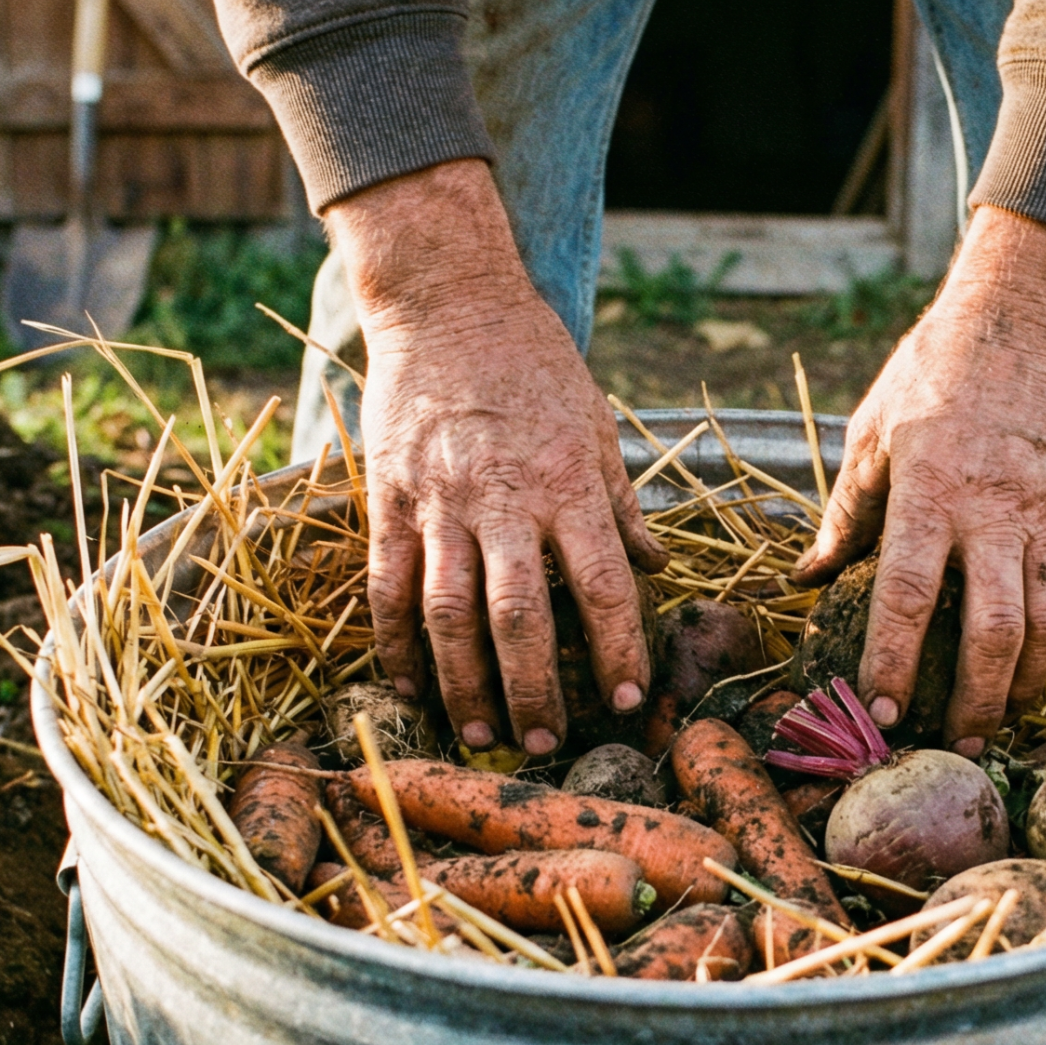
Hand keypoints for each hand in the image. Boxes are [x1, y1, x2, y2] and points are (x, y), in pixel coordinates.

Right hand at [326, 161, 665, 756]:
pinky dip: (397, 643)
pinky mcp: (388, 499)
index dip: (619, 650)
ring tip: (481, 733)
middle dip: (536, 690)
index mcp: (566, 484)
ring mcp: (439, 503)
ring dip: (464, 684)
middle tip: (546, 744)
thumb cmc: (533, 362)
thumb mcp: (595, 426)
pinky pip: (389, 586)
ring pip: (448, 615)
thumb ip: (620, 504)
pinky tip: (411, 685)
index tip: (632, 700)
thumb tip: (656, 565)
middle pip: (519, 618)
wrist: (447, 300)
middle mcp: (503, 500)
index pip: (603, 585)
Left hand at [793, 207, 1045, 755]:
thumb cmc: (937, 368)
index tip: (875, 712)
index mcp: (930, 490)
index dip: (890, 662)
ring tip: (999, 718)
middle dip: (971, 702)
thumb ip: (845, 513)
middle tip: (951, 743)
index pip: (906, 595)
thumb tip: (806, 578)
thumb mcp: (873, 431)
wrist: (1031, 315)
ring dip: (1025, 686)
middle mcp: (996, 510)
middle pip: (992, 632)